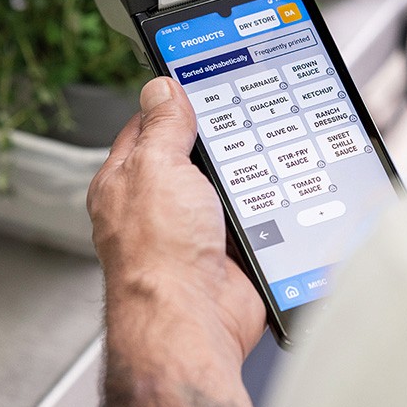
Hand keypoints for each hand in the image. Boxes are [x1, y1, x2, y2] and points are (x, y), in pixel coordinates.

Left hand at [87, 77, 265, 366]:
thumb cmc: (159, 256)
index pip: (149, 127)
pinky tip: (278, 201)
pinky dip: (269, 213)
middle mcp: (159, 208)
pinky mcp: (230, 255)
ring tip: (265, 163)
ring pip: (231, 188)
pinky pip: (256, 221)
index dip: (175, 105)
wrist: (193, 322)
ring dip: (249, 180)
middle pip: (196, 156)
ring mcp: (196, 233)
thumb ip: (163, 126)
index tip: (203, 85)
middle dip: (222, 144)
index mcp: (127, 182)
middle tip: (246, 123)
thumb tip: (162, 90)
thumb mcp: (157, 166)